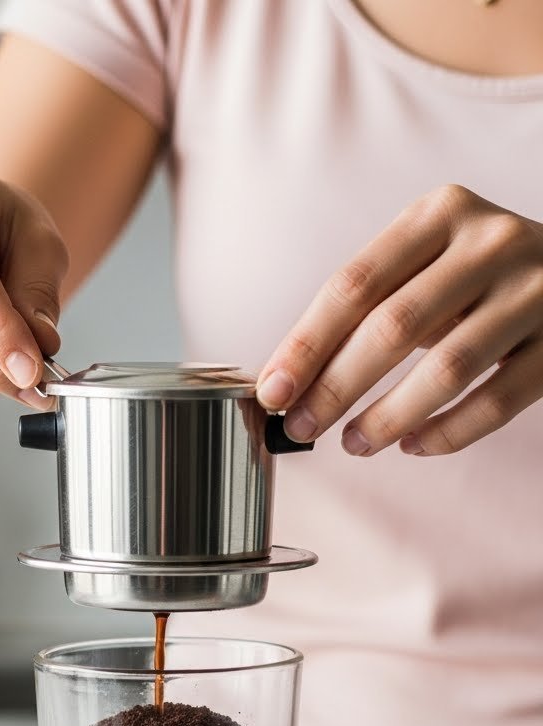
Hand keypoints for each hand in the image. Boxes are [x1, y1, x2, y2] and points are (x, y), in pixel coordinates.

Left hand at [257, 185, 542, 455]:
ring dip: (388, 417)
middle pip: (394, 327)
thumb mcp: (428, 263)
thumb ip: (369, 306)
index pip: (355, 284)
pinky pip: (496, 401)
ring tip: (355, 444)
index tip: (274, 392)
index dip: (307, 344)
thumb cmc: (480, 275)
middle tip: (303, 428)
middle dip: (337, 388)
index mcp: (440, 214)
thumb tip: (290, 380)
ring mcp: (533, 292)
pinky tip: (414, 445)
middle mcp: (489, 243)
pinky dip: (448, 433)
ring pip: (447, 369)